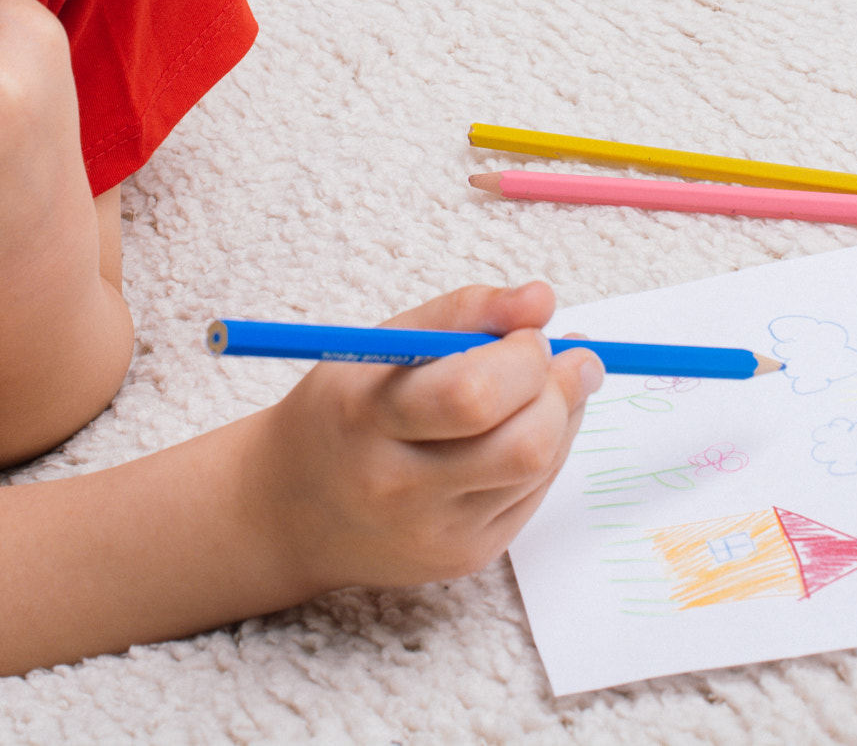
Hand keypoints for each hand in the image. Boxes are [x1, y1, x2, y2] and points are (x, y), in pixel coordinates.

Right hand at [244, 282, 603, 593]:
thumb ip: (464, 312)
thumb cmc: (342, 412)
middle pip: (522, 446)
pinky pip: (534, 497)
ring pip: (539, 470)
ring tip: (547, 387)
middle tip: (565, 359)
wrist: (291, 512)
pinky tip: (523, 428)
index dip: (523, 358)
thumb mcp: (381, 345)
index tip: (530, 333)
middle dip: (561, 391)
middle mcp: (400, 489)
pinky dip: (546, 454)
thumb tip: (542, 299)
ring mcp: (437, 533)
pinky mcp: (465, 557)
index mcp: (367, 420)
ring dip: (562, 417)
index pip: (472, 395)